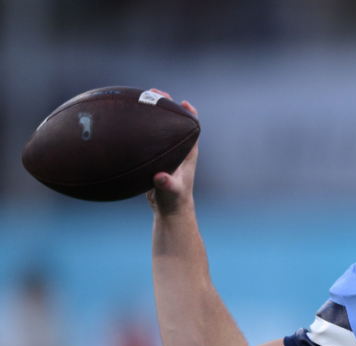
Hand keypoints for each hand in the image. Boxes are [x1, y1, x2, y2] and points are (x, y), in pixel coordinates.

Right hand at [146, 89, 198, 215]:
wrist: (168, 208)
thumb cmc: (174, 199)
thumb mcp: (171, 191)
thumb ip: (167, 184)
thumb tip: (161, 178)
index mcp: (188, 152)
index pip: (193, 127)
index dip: (190, 113)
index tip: (183, 102)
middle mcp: (178, 148)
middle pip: (175, 121)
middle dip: (167, 105)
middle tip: (155, 91)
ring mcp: (167, 150)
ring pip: (160, 126)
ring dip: (152, 112)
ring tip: (141, 96)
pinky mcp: (156, 155)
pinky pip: (149, 136)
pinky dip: (140, 126)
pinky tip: (125, 118)